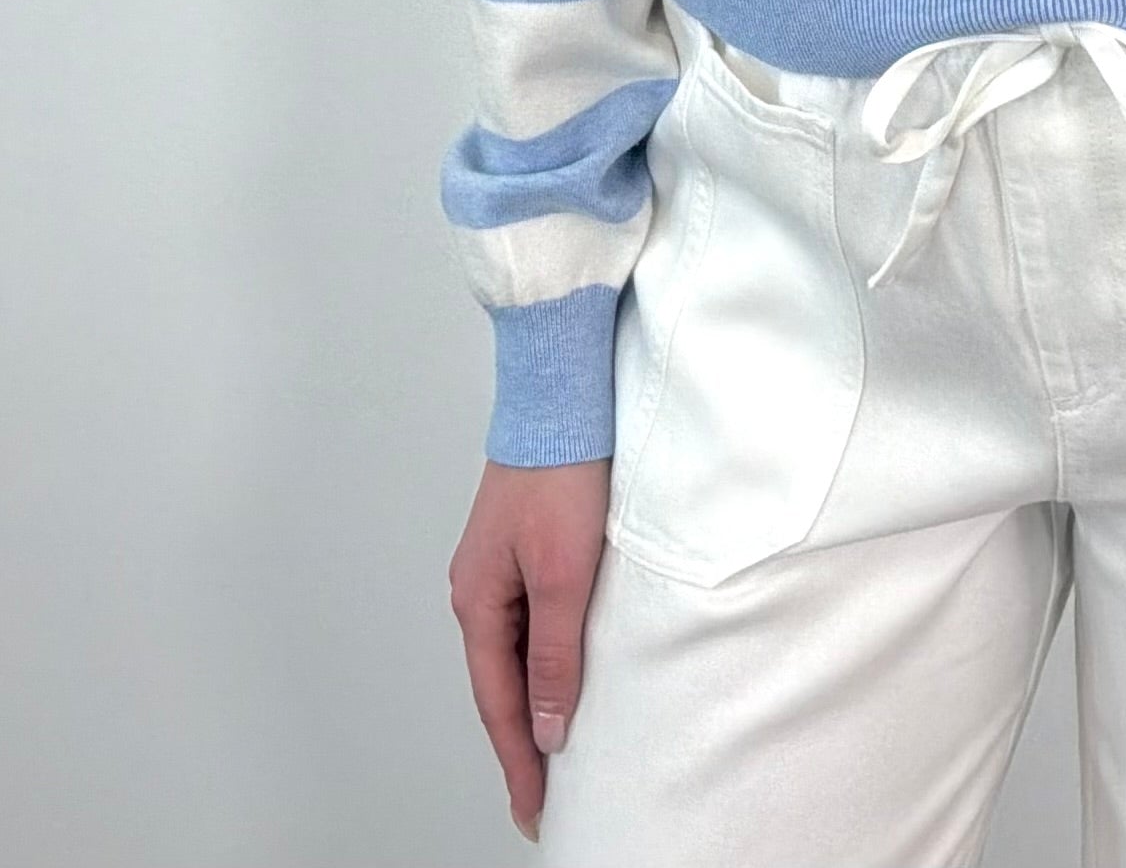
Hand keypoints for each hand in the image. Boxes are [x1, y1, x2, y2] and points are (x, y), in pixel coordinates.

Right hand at [449, 456, 610, 841]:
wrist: (559, 398)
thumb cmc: (561, 474)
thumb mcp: (565, 575)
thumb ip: (556, 654)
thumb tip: (546, 727)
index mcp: (478, 601)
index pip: (499, 703)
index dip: (519, 759)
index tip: (535, 809)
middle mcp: (477, 589)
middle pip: (499, 683)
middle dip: (521, 741)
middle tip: (544, 795)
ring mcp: (496, 567)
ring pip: (512, 652)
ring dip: (531, 699)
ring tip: (555, 747)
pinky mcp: (520, 547)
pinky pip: (527, 621)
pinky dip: (541, 657)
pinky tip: (561, 671)